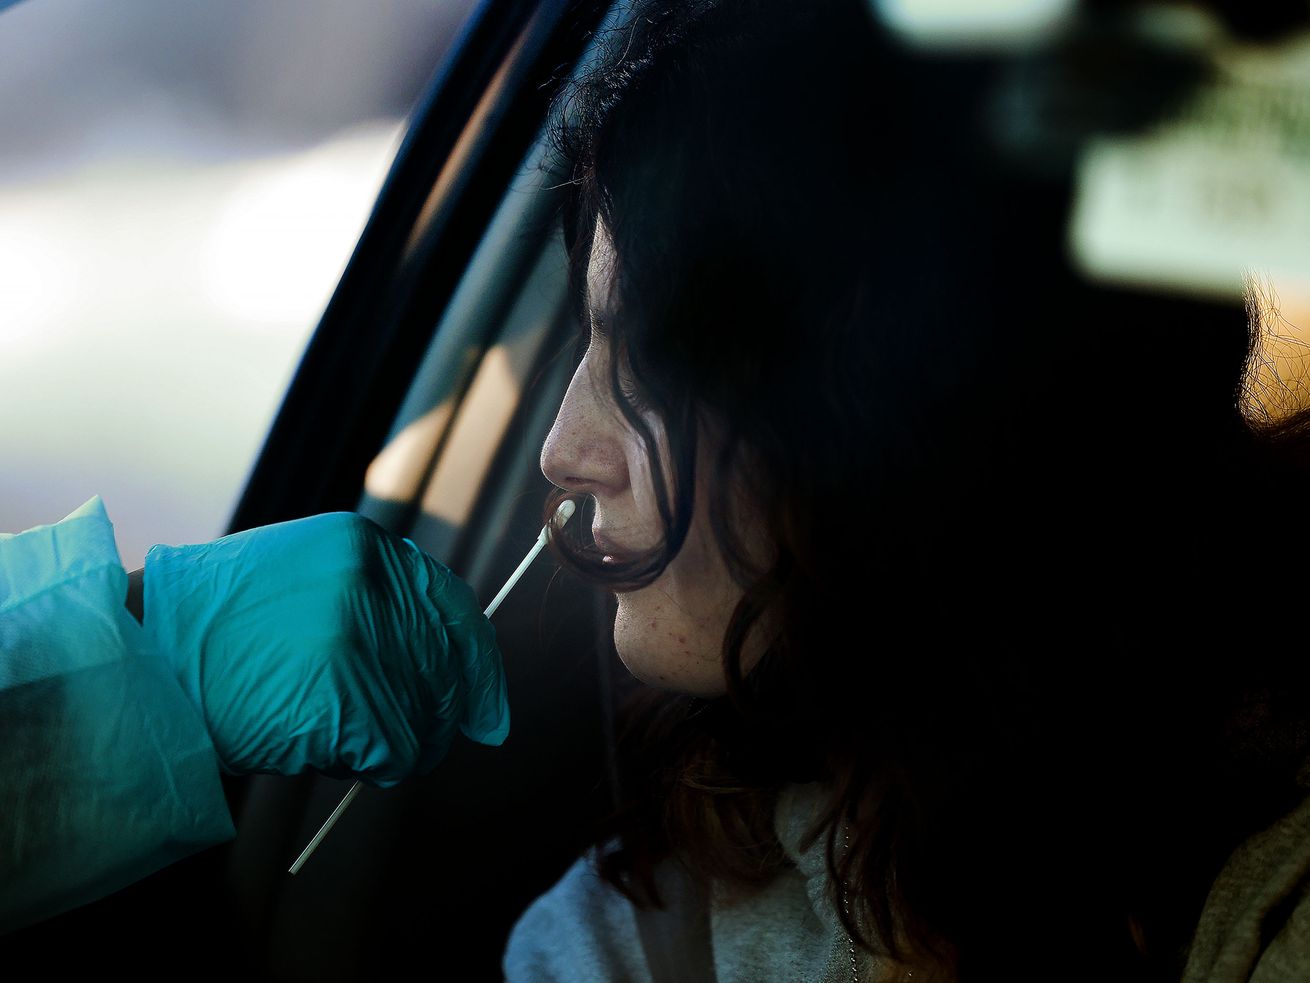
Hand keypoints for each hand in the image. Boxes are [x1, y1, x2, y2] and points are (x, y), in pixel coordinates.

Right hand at [141, 512, 507, 786]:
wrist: (140, 658)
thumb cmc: (217, 628)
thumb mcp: (302, 578)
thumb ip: (374, 602)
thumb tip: (450, 661)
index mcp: (362, 545)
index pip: (452, 607)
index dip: (478, 665)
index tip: (488, 710)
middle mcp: (368, 583)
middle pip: (444, 669)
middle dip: (433, 715)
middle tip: (407, 739)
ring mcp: (357, 638)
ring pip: (425, 716)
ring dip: (393, 743)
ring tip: (332, 733)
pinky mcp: (345, 696)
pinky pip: (395, 751)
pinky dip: (368, 765)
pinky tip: (322, 749)